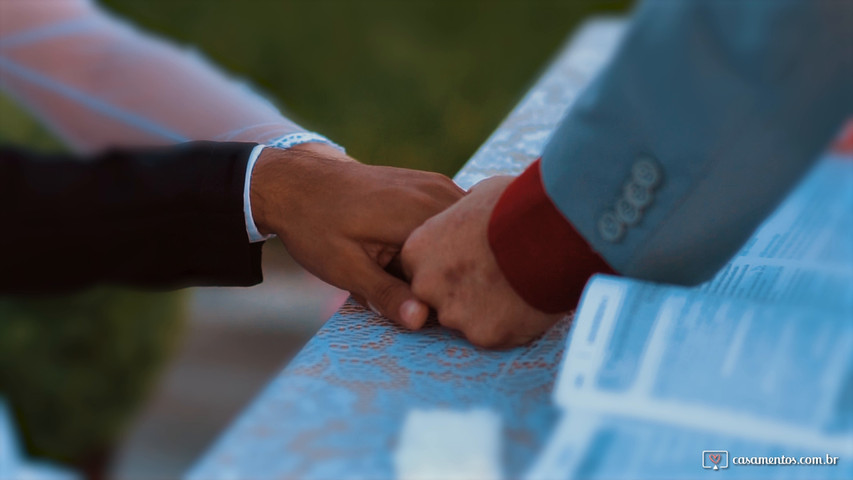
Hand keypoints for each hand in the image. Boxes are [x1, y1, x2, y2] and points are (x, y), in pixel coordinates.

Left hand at [251, 143, 464, 327]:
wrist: (296, 183)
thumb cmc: (316, 225)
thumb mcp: (345, 267)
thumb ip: (387, 294)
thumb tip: (421, 320)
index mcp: (421, 214)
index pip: (457, 264)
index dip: (443, 293)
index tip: (419, 311)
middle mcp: (438, 194)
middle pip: (462, 249)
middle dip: (443, 276)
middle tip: (404, 292)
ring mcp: (437, 186)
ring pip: (458, 236)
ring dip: (439, 260)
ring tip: (399, 271)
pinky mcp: (431, 186)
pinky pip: (447, 222)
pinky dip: (434, 242)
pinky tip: (402, 254)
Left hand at [401, 176, 562, 347]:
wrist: (549, 231)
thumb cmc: (514, 205)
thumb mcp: (478, 195)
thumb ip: (461, 213)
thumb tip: (469, 212)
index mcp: (419, 249)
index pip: (422, 268)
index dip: (450, 265)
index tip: (474, 259)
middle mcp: (427, 284)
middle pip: (439, 298)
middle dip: (462, 291)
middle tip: (495, 275)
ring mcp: (453, 313)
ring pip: (466, 319)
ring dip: (487, 309)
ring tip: (517, 285)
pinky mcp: (483, 334)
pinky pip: (494, 333)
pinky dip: (510, 323)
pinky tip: (528, 300)